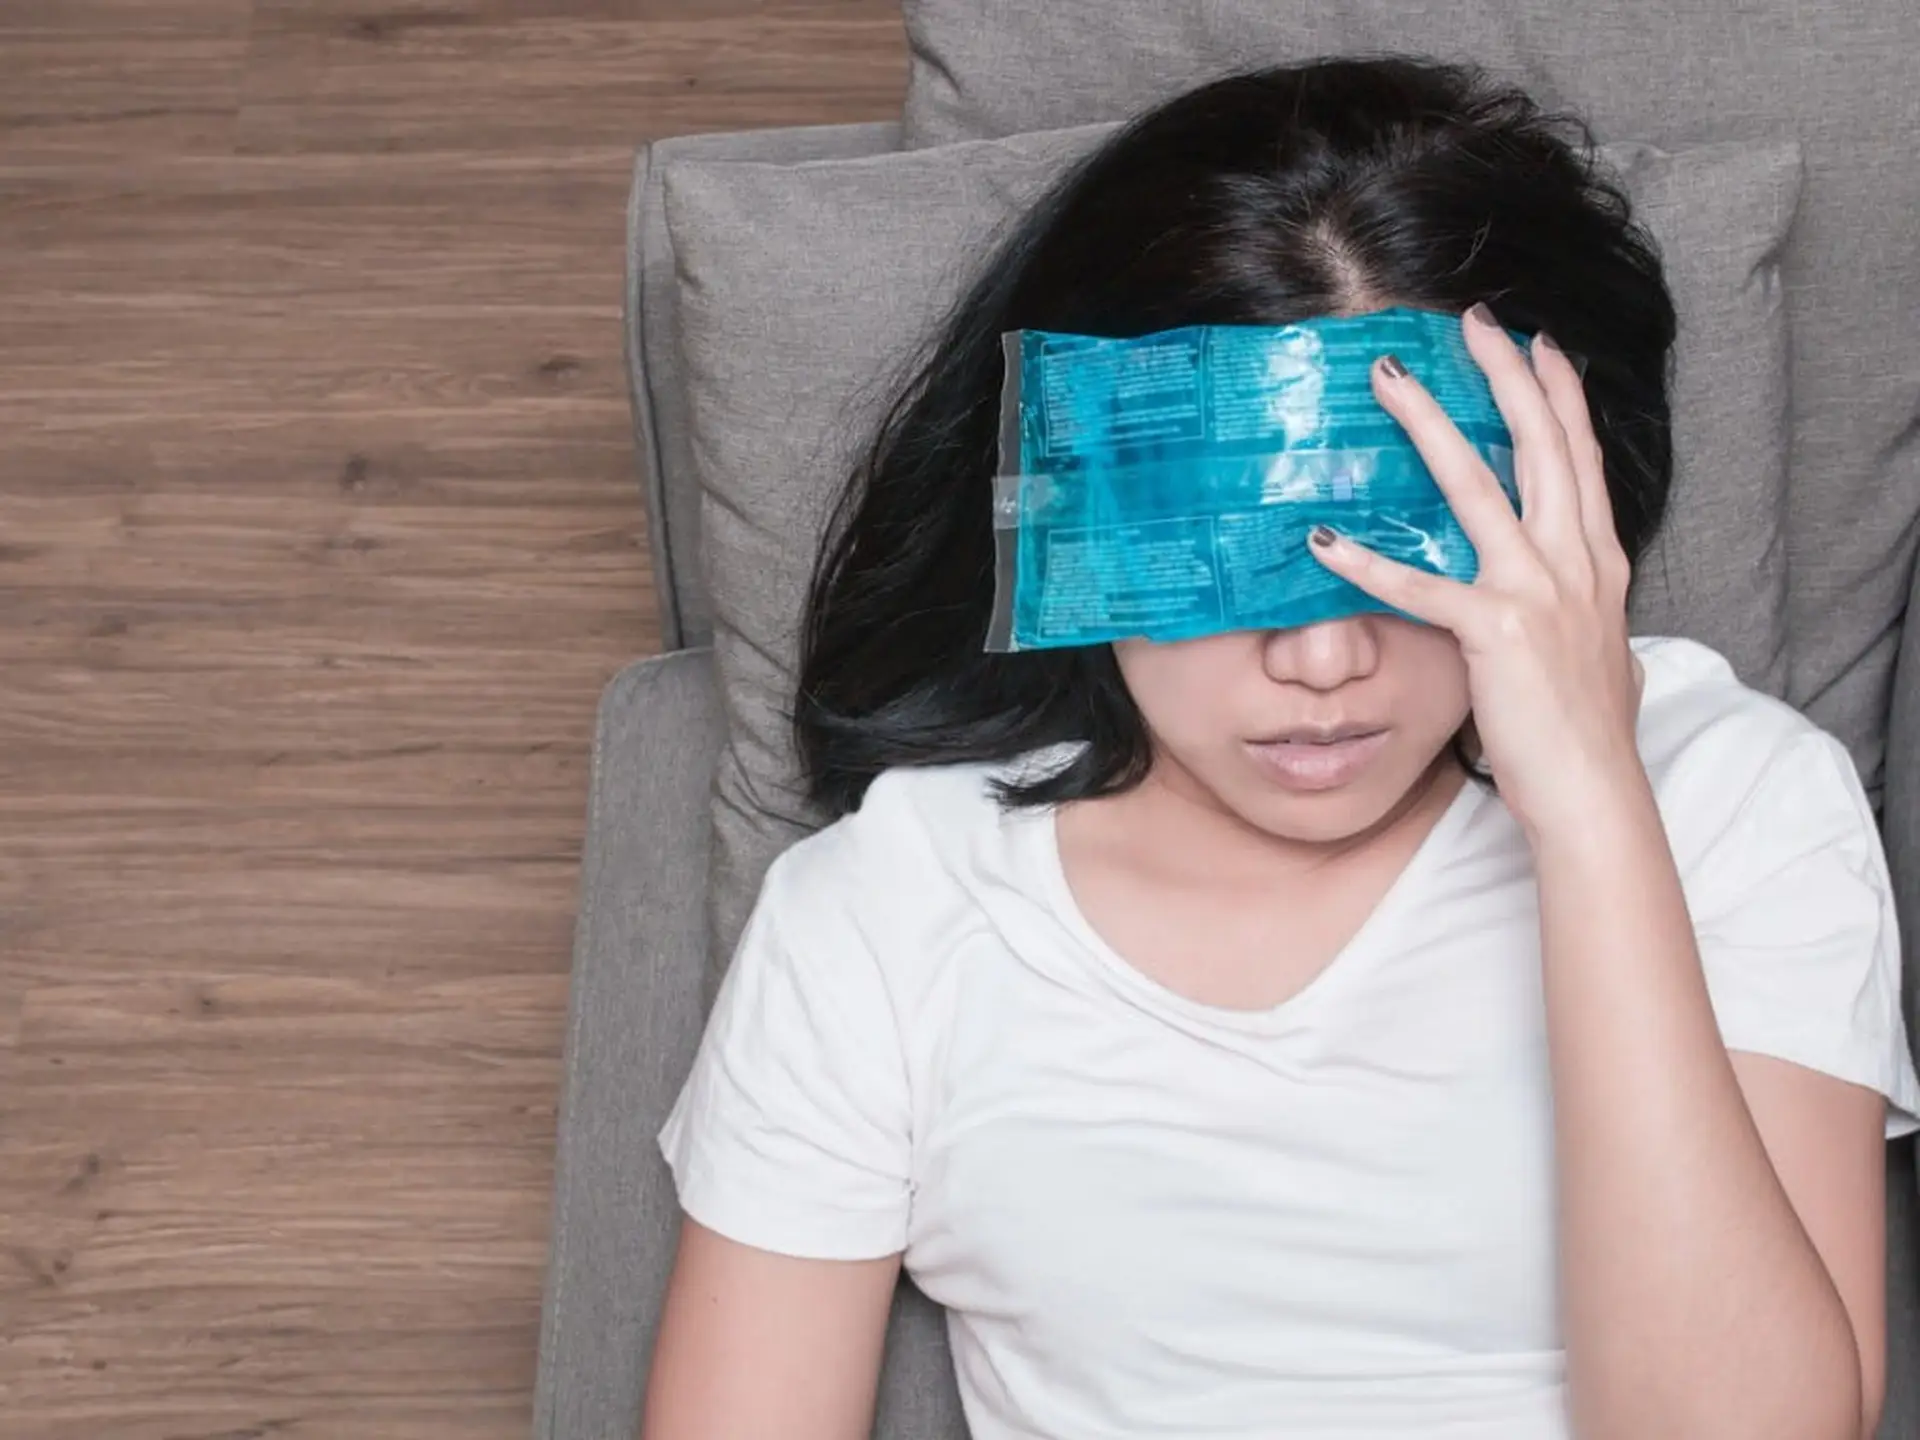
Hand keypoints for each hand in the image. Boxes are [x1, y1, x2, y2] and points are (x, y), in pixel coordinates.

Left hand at [1307, 303, 1647, 841]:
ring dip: (1430, 427)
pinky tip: (1324, 539)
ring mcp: (1538, 592)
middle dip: (1507, 376)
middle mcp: (1576, 563)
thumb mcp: (1598, 655)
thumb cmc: (1586, 735)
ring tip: (1389, 382)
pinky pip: (1421, 587)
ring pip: (1479, 487)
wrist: (1594, 793)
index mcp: (1599, 564)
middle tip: (1473, 321)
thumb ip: (1581, 615)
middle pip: (1541, 445)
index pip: (1581, 457)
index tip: (1538, 343)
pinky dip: (1369, 563)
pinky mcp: (1495, 633)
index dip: (1560, 395)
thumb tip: (1579, 609)